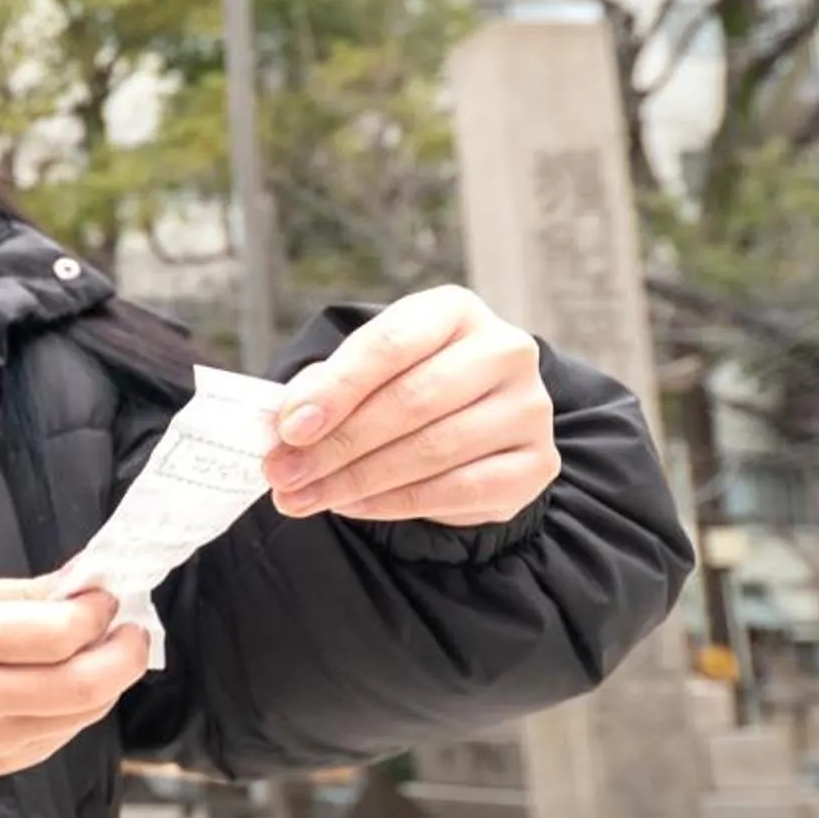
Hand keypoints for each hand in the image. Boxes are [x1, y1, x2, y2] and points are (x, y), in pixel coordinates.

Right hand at [0, 577, 152, 785]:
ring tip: (103, 654)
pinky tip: (70, 685)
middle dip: (126, 654)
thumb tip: (92, 583)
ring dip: (110, 681)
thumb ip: (27, 594)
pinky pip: (65, 734)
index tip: (104, 599)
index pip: (56, 634)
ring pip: (83, 713)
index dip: (96, 614)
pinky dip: (81, 706)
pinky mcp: (0, 766)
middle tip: (132, 633)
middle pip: (83, 684)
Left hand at [265, 286, 558, 526]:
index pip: (391, 344)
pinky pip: (457, 489)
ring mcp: (528, 407)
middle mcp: (505, 350)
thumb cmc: (400, 386)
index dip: (336, 388)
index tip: (288, 428)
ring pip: (433, 449)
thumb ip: (324, 389)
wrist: (473, 428)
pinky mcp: (535, 463)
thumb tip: (283, 427)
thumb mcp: (362, 372)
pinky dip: (395, 502)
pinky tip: (350, 506)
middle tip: (283, 475)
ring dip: (356, 480)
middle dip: (337, 444)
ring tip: (302, 497)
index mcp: (454, 311)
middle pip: (412, 400)